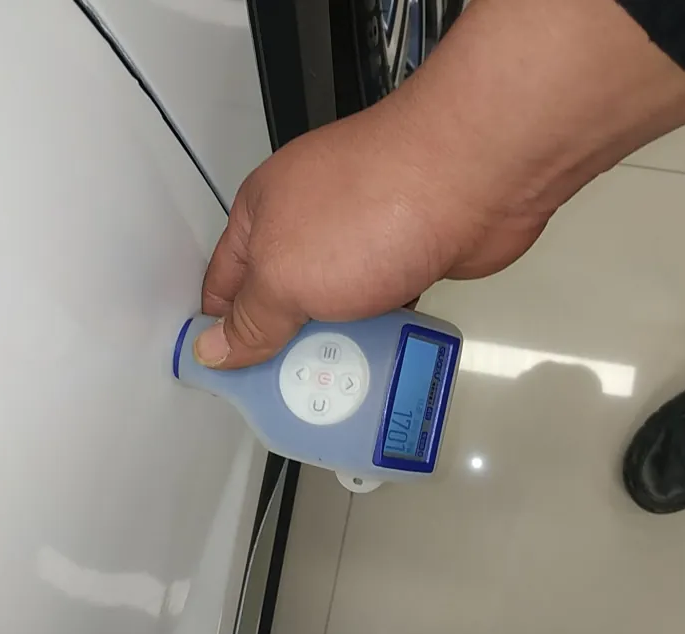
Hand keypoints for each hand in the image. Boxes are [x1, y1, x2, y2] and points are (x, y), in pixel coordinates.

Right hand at [194, 0, 684, 368]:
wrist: (472, 179)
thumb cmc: (364, 216)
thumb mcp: (286, 275)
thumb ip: (252, 318)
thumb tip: (211, 350)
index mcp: (264, 211)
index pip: (226, 280)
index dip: (219, 328)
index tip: (221, 377)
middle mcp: (311, 221)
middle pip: (284, 296)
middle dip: (281, 346)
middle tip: (280, 402)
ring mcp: (365, 236)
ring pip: (337, 304)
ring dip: (335, 344)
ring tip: (331, 398)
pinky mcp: (412, 254)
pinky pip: (384, 303)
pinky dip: (381, 332)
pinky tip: (379, 367)